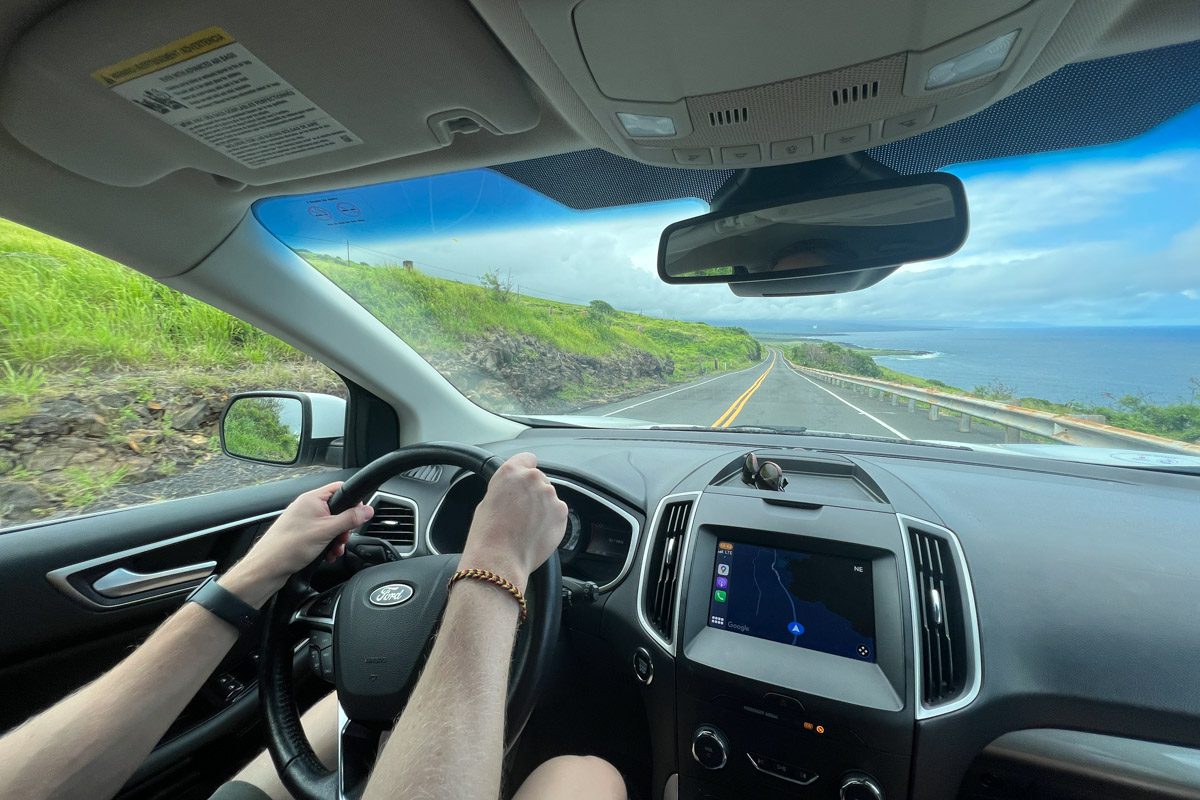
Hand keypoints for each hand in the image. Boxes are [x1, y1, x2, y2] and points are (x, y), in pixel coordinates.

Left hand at [220, 482, 373, 605]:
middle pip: (338, 510)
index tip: (359, 515)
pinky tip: (326, 555)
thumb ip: (350, 519)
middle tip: (342, 538)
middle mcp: (307, 507)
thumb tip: (368, 510)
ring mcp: (304, 521)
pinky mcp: (301, 534)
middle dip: (344, 527)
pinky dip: (327, 545)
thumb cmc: (289, 547)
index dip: (353, 501)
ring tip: (333, 550)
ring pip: (331, 525)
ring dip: (336, 539)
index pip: (340, 488)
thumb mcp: (326, 531)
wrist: (267, 568)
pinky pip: (322, 535)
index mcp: (312, 499)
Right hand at [459, 453, 566, 591]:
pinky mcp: (561, 513)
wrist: (499, 559)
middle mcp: (533, 478)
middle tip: (521, 511)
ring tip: (527, 526)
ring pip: (549, 497)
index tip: (524, 481)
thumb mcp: (488, 500)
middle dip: (533, 492)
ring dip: (543, 507)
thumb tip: (515, 492)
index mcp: (511, 471)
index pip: (527, 458)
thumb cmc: (487, 534)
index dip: (525, 470)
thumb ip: (506, 488)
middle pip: (539, 479)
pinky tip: (536, 532)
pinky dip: (551, 521)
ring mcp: (550, 495)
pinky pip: (557, 513)